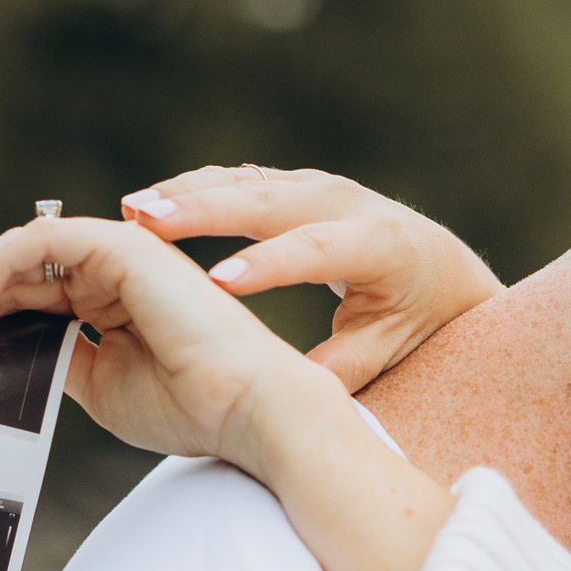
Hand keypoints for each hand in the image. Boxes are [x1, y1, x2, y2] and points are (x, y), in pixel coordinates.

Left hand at [0, 212, 321, 470]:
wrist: (247, 414)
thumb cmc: (191, 408)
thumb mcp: (98, 390)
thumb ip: (54, 361)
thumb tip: (4, 353)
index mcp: (106, 302)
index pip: (17, 302)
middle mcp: (108, 271)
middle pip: (6, 278)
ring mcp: (116, 254)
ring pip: (13, 257)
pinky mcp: (122, 247)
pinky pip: (39, 245)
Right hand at [121, 164, 503, 388]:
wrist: (439, 269)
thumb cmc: (412, 320)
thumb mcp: (387, 351)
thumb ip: (342, 368)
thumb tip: (294, 388)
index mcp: (379, 245)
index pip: (318, 249)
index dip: (269, 265)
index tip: (217, 285)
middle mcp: (346, 203)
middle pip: (268, 201)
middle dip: (205, 211)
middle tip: (144, 221)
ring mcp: (317, 187)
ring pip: (244, 182)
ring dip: (185, 194)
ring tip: (131, 210)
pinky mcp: (292, 185)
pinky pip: (237, 182)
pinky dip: (192, 191)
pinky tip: (146, 207)